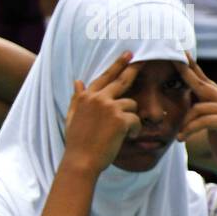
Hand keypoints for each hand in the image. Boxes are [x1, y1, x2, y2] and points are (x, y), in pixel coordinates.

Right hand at [63, 51, 141, 173]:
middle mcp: (98, 98)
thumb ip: (76, 98)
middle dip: (134, 69)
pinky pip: (136, 119)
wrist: (81, 161)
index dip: (118, 64)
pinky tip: (127, 137)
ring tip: (123, 132)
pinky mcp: (121, 119)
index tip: (128, 54)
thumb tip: (78, 81)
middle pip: (122, 80)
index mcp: (86, 97)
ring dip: (131, 117)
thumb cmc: (77, 142)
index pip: (105, 77)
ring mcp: (109, 108)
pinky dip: (134, 129)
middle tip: (145, 60)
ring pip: (132, 104)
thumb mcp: (72, 117)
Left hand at [176, 54, 216, 179]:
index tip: (180, 54)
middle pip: (202, 85)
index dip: (192, 68)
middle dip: (186, 73)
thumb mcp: (207, 125)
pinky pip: (202, 120)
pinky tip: (182, 139)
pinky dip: (189, 129)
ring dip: (185, 123)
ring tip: (180, 136)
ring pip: (198, 108)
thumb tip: (185, 95)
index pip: (205, 82)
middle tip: (174, 60)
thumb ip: (200, 110)